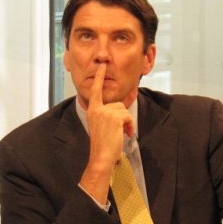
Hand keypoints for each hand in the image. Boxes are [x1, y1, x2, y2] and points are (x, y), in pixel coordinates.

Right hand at [79, 63, 135, 203]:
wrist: (101, 157)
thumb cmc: (102, 145)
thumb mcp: (101, 126)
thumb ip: (106, 115)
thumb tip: (122, 110)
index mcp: (92, 110)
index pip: (95, 91)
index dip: (99, 78)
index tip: (101, 66)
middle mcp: (97, 109)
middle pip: (118, 104)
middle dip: (123, 117)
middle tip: (120, 131)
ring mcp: (105, 113)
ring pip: (124, 110)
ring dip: (127, 123)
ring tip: (122, 134)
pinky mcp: (114, 117)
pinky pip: (128, 117)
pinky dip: (130, 126)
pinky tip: (125, 135)